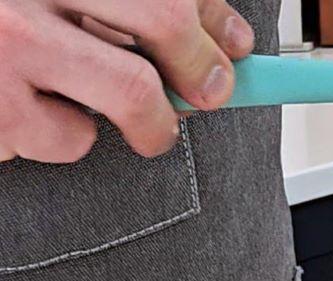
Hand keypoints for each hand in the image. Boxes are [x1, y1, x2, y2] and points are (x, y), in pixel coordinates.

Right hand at [0, 0, 254, 162]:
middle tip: (202, 95)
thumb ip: (114, 2)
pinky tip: (27, 115)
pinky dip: (64, 137)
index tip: (233, 45)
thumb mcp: (37, 0)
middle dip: (199, 66)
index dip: (207, 14)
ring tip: (133, 125)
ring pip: (130, 90)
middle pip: (160, 16)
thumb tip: (218, 39)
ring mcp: (4, 41)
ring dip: (149, 121)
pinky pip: (67, 136)